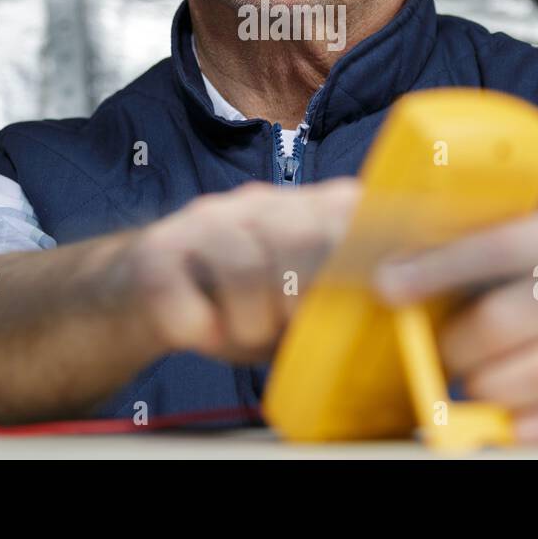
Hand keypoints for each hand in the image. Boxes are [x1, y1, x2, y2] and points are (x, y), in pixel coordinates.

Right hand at [127, 178, 360, 362]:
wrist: (147, 295)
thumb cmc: (242, 306)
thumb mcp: (300, 306)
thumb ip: (342, 300)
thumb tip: (390, 313)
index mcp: (303, 210)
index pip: (350, 205)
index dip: (372, 245)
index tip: (381, 291)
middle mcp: (259, 204)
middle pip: (302, 233)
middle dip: (305, 297)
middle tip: (289, 328)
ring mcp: (207, 219)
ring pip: (247, 264)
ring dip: (250, 321)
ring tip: (242, 334)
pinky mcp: (159, 250)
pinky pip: (189, 291)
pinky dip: (201, 327)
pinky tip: (202, 332)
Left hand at [373, 174, 537, 442]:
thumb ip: (535, 240)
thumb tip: (454, 260)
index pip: (491, 250)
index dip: (431, 271)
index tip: (388, 284)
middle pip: (504, 324)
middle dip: (455, 340)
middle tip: (440, 340)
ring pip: (536, 378)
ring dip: (488, 384)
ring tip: (475, 375)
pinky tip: (514, 423)